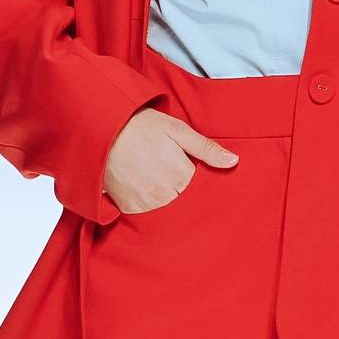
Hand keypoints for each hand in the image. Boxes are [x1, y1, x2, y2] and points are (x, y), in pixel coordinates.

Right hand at [104, 106, 238, 214]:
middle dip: (179, 184)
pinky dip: (147, 200)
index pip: (199, 185)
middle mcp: (164, 195)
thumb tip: (233, 161)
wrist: (104, 131)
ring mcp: (145, 205)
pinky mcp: (128, 209)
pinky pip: (146, 212)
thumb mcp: (178, 130)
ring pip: (166, 206)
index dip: (192, 172)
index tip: (183, 162)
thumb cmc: (143, 127)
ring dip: (164, 194)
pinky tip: (141, 181)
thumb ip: (206, 149)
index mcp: (181, 175)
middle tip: (166, 164)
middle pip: (183, 197)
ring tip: (153, 171)